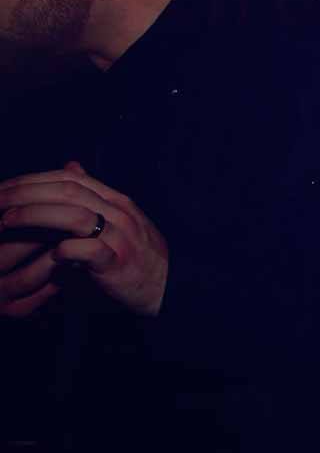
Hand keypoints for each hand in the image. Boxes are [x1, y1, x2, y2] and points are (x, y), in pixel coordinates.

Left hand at [0, 162, 169, 316]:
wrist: (169, 286)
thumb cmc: (136, 255)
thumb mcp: (117, 218)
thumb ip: (93, 195)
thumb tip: (71, 166)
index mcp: (115, 200)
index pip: (68, 178)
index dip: (32, 179)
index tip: (3, 188)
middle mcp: (118, 213)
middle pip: (67, 190)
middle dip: (24, 192)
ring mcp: (120, 237)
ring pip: (75, 215)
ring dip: (34, 216)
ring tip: (4, 221)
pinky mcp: (119, 264)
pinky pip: (90, 250)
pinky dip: (66, 248)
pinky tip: (47, 252)